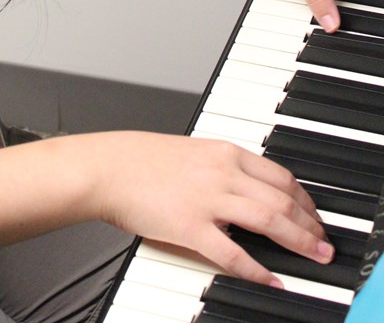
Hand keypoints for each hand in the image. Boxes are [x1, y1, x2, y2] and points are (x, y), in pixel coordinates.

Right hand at [90, 131, 332, 285]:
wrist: (107, 167)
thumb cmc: (141, 161)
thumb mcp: (191, 153)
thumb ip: (222, 168)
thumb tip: (249, 190)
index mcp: (223, 151)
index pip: (280, 176)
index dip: (305, 200)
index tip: (314, 216)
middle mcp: (221, 172)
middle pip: (282, 199)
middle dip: (311, 225)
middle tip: (324, 243)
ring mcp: (207, 199)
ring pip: (268, 221)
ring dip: (298, 242)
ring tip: (314, 258)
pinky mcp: (190, 226)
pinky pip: (233, 253)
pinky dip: (258, 270)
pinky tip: (271, 280)